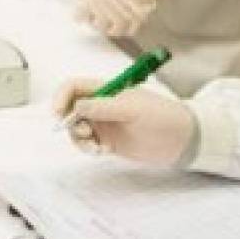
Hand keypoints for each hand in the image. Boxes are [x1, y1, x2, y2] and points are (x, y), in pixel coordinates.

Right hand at [53, 79, 195, 165]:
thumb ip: (103, 107)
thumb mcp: (132, 109)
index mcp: (105, 89)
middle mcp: (100, 104)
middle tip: (82, 134)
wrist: (182, 140)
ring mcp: (103, 123)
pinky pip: (87, 143)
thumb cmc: (160, 116)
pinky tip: (102, 151)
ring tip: (95, 148)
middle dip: (68, 121)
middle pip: (70, 109)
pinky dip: (88, 148)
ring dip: (78, 138)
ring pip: (76, 128)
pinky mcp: (108, 140)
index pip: (74, 87)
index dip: (61, 97)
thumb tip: (77, 107)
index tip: (58, 114)